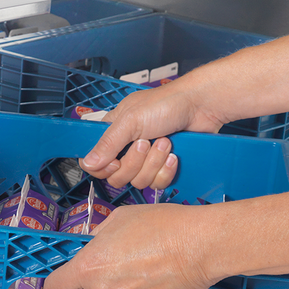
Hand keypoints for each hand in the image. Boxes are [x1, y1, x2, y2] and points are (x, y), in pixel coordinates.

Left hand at [43, 203, 217, 288]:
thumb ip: (98, 238)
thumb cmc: (164, 226)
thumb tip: (94, 245)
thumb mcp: (120, 219)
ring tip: (150, 267)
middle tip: (128, 260)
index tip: (63, 284)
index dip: (57, 286)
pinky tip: (161, 280)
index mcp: (90, 267)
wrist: (200, 244)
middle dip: (106, 279)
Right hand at [79, 81, 229, 190]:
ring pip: (138, 181)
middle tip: (146, 142)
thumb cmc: (166, 103)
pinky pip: (157, 184)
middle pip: (117, 177)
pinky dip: (166, 170)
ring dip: (153, 163)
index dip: (102, 167)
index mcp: (113, 132)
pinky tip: (173, 155)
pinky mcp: (163, 168)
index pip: (94, 162)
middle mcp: (127, 147)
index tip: (114, 161)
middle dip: (135, 162)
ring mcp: (146, 160)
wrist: (201, 107)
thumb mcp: (131, 120)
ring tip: (165, 142)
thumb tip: (88, 164)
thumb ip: (108, 143)